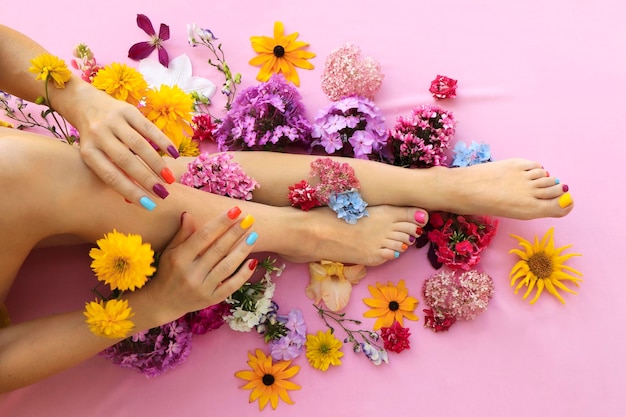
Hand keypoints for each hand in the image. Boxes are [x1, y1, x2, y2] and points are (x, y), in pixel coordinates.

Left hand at [71, 87, 178, 208]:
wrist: (85, 103)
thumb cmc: (95, 139)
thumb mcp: (97, 156)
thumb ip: (115, 174)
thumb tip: (136, 199)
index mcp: (88, 151)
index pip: (111, 176)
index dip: (131, 191)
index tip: (149, 205)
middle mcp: (98, 134)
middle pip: (126, 161)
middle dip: (147, 179)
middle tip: (163, 194)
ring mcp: (113, 120)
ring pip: (139, 145)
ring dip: (157, 164)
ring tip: (170, 179)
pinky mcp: (127, 109)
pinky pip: (148, 128)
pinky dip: (163, 141)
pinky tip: (174, 154)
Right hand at [145, 209, 257, 317]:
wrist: (163, 303)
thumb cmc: (168, 272)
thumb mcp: (170, 251)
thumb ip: (182, 234)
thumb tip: (188, 214)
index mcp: (180, 258)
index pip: (204, 236)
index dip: (221, 222)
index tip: (235, 210)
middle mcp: (192, 273)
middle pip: (218, 249)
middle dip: (235, 232)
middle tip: (249, 219)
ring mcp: (203, 288)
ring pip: (227, 266)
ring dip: (242, 250)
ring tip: (254, 235)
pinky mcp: (212, 299)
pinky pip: (231, 286)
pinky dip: (243, 274)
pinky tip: (253, 261)